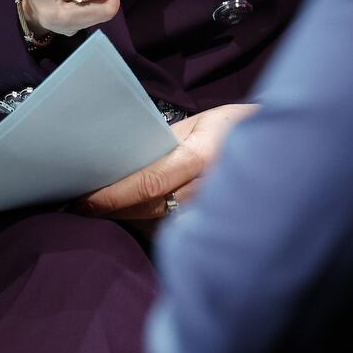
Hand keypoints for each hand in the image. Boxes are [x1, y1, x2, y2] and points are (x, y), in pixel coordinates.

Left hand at [82, 103, 258, 225]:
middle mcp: (208, 188)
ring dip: (125, 216)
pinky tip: (127, 214)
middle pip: (148, 207)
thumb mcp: (198, 125)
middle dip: (112, 208)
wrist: (273, 148)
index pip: (149, 182)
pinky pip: (170, 227)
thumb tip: (121, 157)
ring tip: (97, 209)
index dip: (113, 195)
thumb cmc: (230, 129)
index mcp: (202, 157)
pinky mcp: (213, 224)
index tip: (83, 200)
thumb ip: (164, 143)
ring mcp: (212, 210)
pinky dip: (145, 222)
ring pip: (157, 221)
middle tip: (79, 206)